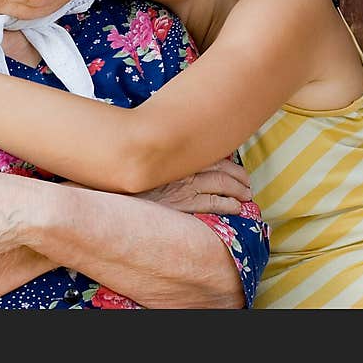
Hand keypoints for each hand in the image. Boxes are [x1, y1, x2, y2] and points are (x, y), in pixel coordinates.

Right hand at [134, 157, 251, 214]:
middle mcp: (185, 169)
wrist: (115, 198)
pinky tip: (237, 208)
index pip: (210, 154)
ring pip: (222, 185)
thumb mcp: (145, 162)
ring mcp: (186, 188)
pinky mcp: (183, 205)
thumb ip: (161, 158)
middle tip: (247, 181)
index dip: (227, 159)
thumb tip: (173, 154)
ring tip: (247, 194)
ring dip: (239, 189)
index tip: (236, 163)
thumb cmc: (127, 176)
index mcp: (177, 156)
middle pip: (221, 168)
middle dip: (238, 175)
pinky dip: (229, 205)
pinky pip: (213, 203)